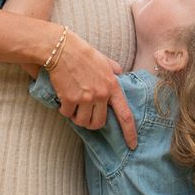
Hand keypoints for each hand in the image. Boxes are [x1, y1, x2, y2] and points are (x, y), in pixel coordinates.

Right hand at [46, 31, 137, 148]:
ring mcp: (85, 97)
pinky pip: (67, 114)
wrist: (62, 49)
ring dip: (77, 118)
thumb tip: (120, 73)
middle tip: (85, 115)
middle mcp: (101, 94)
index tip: (132, 145)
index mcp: (112, 86)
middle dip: (91, 123)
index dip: (130, 132)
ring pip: (82, 121)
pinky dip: (64, 110)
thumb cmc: (83, 53)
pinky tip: (63, 99)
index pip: (125, 114)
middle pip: (99, 123)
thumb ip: (114, 69)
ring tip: (73, 106)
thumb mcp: (104, 60)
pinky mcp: (69, 98)